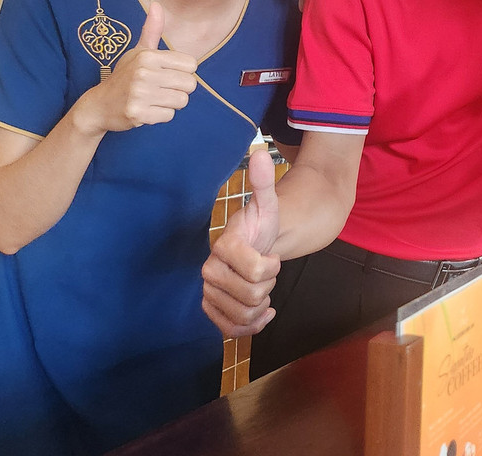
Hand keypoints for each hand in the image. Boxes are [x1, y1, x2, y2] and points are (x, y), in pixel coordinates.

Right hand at [79, 2, 197, 133]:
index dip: (182, 72)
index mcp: (148, 56)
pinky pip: (169, 116)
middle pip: (190, 84)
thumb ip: (152, 30)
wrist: (99, 104)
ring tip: (153, 99)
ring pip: (181, 101)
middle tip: (160, 89)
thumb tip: (156, 3)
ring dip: (170, 103)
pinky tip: (146, 109)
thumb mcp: (138, 52)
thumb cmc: (125, 76)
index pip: (192, 65)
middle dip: (179, 89)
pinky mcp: (138, 114)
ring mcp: (140, 94)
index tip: (166, 74)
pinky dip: (160, 116)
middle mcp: (144, 73)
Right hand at [202, 149, 282, 336]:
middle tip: (265, 270)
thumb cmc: (260, 225)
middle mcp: (210, 271)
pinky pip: (232, 330)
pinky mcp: (213, 310)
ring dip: (261, 304)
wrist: (252, 245)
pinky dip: (252, 326)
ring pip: (243, 316)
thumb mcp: (268, 204)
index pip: (255, 269)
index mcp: (223, 246)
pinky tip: (263, 312)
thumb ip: (264, 182)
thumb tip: (260, 151)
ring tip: (261, 286)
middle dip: (267, 284)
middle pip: (252, 295)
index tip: (272, 256)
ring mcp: (210, 292)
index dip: (271, 267)